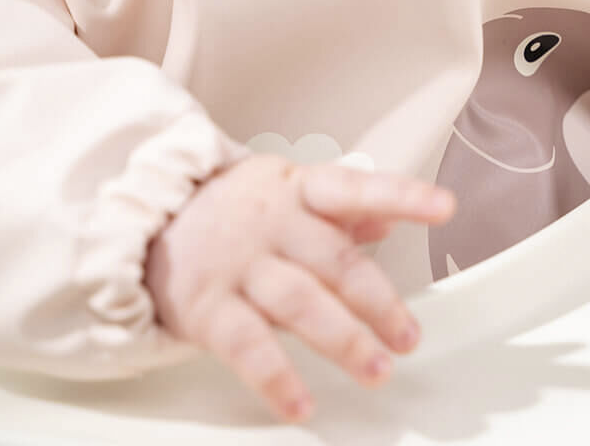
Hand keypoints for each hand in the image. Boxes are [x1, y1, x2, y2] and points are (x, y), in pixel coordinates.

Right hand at [144, 153, 454, 421]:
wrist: (145, 219)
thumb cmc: (231, 209)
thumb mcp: (287, 191)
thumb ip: (341, 208)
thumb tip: (390, 217)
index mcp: (296, 189)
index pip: (354, 186)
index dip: (402, 196)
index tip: (444, 207)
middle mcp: (271, 222)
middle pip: (334, 259)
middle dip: (378, 301)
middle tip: (408, 337)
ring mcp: (238, 263)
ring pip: (299, 301)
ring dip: (343, 340)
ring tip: (376, 369)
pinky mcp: (207, 306)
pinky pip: (247, 346)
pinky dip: (277, 378)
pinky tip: (302, 402)